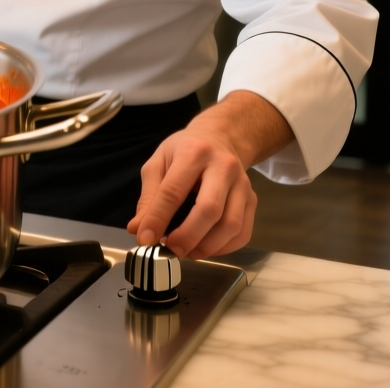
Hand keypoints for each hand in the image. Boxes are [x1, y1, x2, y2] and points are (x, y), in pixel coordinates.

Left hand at [125, 91, 289, 258]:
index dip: (158, 218)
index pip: (174, 191)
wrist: (220, 137)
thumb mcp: (158, 163)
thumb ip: (148, 197)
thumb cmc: (185, 150)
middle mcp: (223, 167)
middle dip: (187, 237)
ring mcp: (242, 184)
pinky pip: (243, 232)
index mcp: (194, 153)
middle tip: (170, 249)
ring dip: (206, 247)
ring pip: (231, 225)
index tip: (145, 239)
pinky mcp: (252, 199)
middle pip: (210, 210)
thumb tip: (138, 229)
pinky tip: (205, 248)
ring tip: (186, 251)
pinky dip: (224, 248)